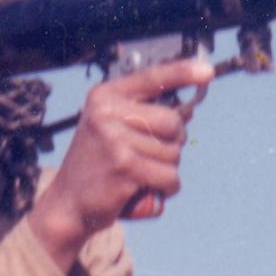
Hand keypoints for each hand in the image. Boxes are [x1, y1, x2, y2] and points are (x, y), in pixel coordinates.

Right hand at [27, 56, 212, 265]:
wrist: (68, 203)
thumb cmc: (97, 165)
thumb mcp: (111, 129)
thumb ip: (143, 116)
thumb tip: (188, 111)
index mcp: (104, 97)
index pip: (152, 78)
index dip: (182, 73)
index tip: (207, 71)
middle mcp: (107, 113)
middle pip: (172, 122)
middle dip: (173, 143)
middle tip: (150, 156)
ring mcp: (115, 140)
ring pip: (174, 153)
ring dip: (167, 170)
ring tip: (141, 175)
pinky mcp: (125, 168)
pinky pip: (169, 177)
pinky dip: (166, 188)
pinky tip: (146, 190)